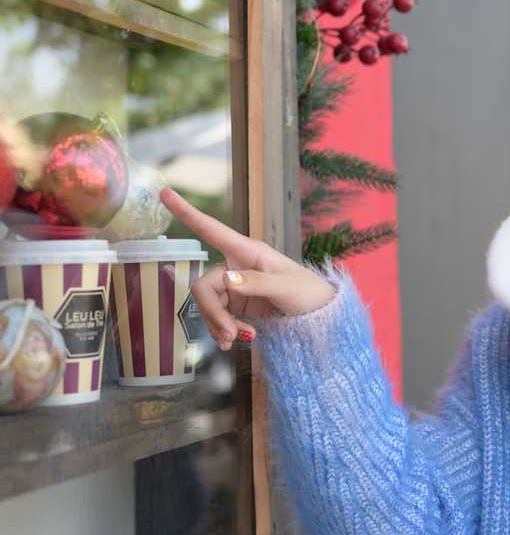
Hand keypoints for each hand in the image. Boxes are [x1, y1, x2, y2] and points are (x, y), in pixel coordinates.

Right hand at [160, 188, 336, 349]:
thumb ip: (256, 283)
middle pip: (204, 285)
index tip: (165, 193)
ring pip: (208, 304)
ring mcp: (235, 286)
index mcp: (248, 251)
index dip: (187, 212)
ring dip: (217, 324)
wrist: (319, 316)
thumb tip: (226, 280)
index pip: (212, 230)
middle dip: (212, 311)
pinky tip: (232, 341)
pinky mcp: (237, 305)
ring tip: (236, 339)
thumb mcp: (286, 286)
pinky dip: (221, 329)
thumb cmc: (307, 292)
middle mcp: (236, 265)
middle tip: (230, 333)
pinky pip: (217, 316)